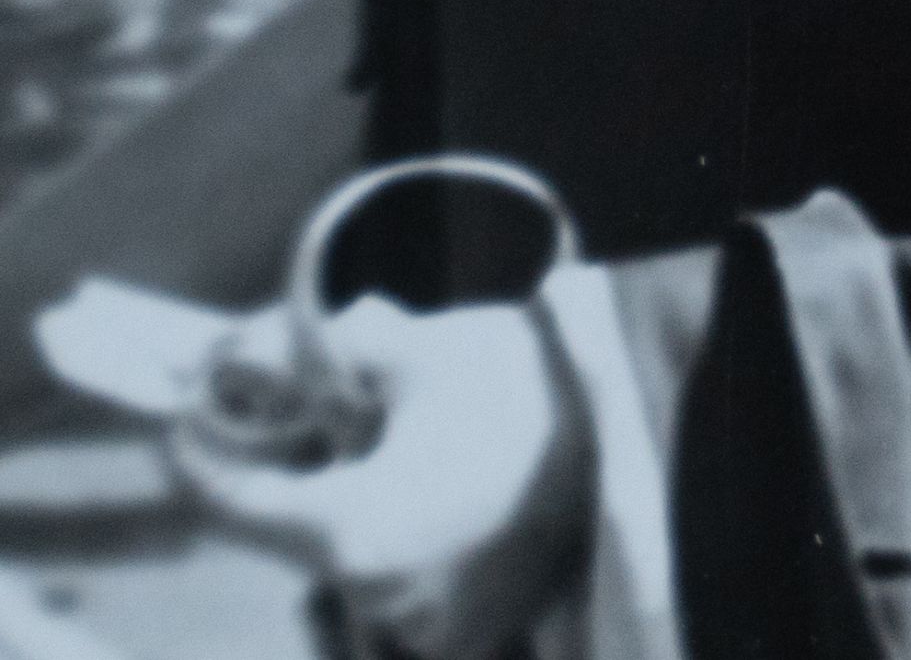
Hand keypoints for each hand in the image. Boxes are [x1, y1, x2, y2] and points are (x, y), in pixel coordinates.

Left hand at [170, 295, 591, 659]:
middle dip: (294, 476)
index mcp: (349, 530)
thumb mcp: (425, 351)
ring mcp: (430, 626)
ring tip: (396, 450)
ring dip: (355, 512)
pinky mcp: (479, 632)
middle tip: (312, 417)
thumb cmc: (535, 391)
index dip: (195, 456)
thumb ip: (333, 353)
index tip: (184, 416)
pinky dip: (407, 543)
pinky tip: (442, 493)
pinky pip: (407, 589)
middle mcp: (374, 596)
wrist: (657, 436)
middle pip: (293, 535)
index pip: (229, 506)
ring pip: (352, 565)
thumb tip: (259, 347)